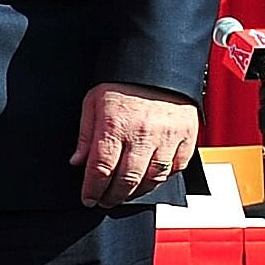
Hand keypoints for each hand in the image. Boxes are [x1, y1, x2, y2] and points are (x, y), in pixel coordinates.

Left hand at [72, 81, 200, 207]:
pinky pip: (177, 167)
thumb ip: (85, 135)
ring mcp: (167, 137)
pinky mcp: (187, 136)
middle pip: (127, 180)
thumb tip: (78, 162)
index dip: (92, 190)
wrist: (157, 63)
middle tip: (105, 200)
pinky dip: (164, 178)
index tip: (88, 198)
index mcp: (114, 126)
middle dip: (113, 197)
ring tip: (126, 194)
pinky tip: (151, 179)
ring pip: (153, 179)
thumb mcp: (92, 102)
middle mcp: (142, 135)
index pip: (100, 170)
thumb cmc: (122, 81)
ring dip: (137, 192)